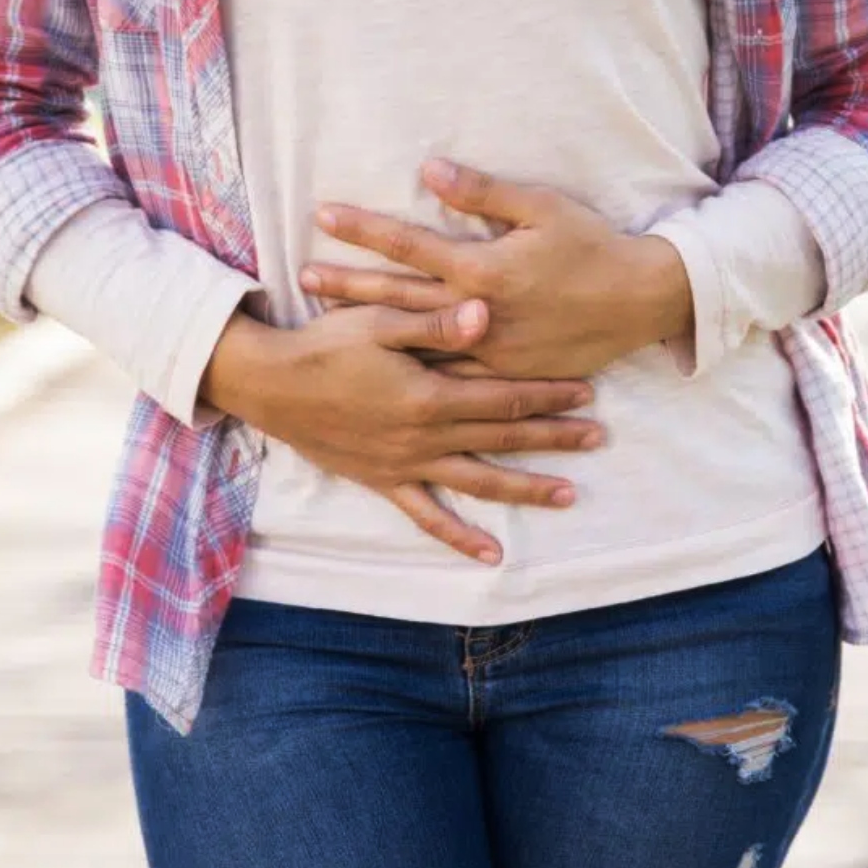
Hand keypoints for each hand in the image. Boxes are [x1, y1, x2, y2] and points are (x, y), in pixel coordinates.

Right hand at [200, 301, 603, 562]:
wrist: (269, 385)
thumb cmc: (323, 344)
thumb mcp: (377, 321)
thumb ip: (434, 322)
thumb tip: (486, 314)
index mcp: (428, 394)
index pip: (503, 396)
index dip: (547, 393)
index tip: (586, 390)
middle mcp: (423, 437)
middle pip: (502, 439)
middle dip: (553, 437)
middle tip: (598, 437)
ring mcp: (405, 465)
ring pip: (477, 482)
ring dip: (525, 488)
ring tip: (568, 495)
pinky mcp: (384, 481)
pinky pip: (427, 516)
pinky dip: (459, 536)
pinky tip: (491, 554)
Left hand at [302, 160, 694, 378]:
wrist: (639, 303)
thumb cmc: (592, 247)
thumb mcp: (542, 207)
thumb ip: (482, 192)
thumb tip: (430, 167)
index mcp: (482, 269)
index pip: (408, 245)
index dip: (364, 228)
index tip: (323, 215)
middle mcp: (477, 315)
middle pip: (398, 298)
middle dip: (347, 285)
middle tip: (304, 278)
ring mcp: (488, 351)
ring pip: (416, 342)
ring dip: (369, 331)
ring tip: (327, 323)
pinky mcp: (503, 375)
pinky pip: (449, 375)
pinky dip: (412, 368)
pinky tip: (382, 367)